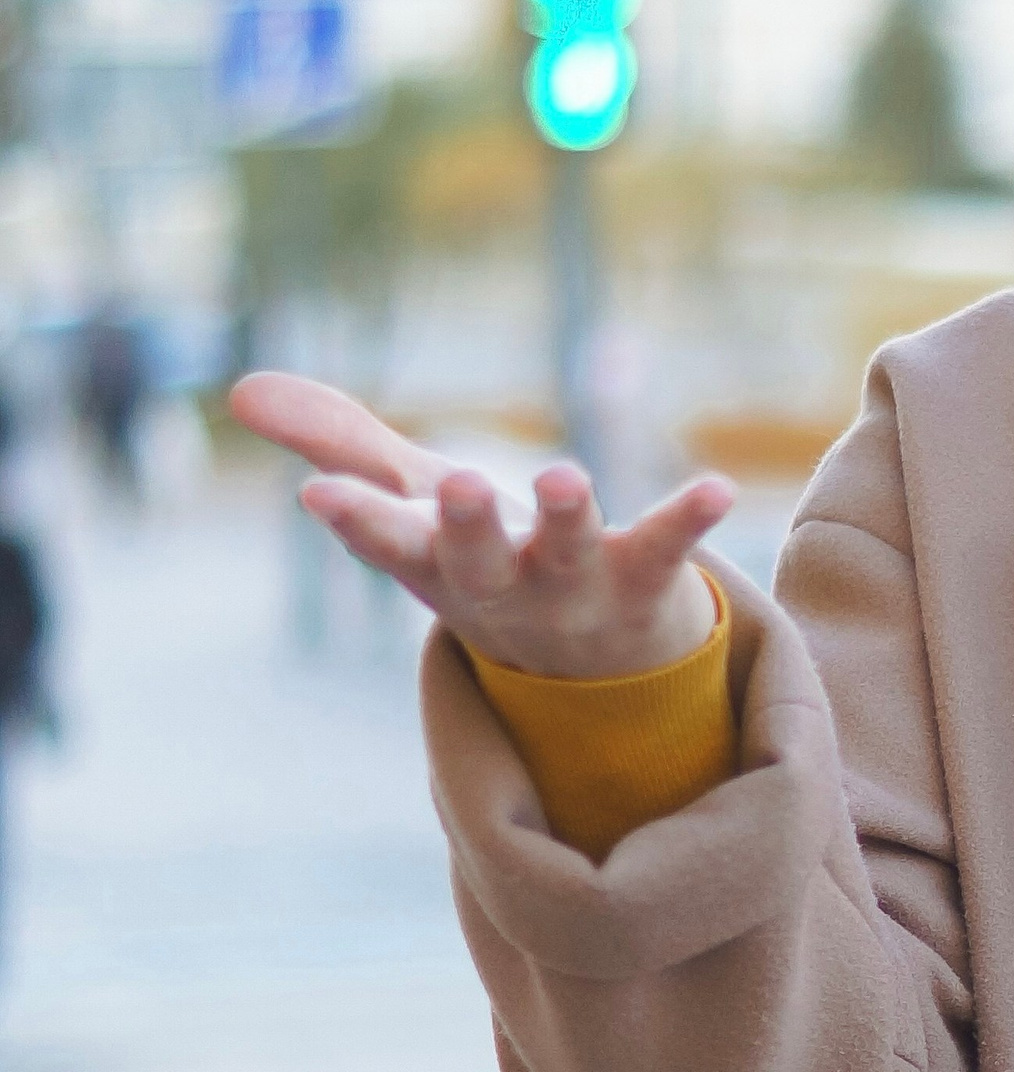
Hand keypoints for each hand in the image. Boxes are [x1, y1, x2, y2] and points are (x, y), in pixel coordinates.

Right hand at [229, 371, 735, 680]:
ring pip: (568, 556)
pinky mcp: (645, 584)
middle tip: (455, 482)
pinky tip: (715, 487)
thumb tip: (240, 389)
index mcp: (439, 566)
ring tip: (563, 476)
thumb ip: (340, 445)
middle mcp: (504, 586)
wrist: (597, 681)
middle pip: (477, 560)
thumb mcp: (413, 508)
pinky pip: (667, 550)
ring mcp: (576, 592)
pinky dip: (687, 520)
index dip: (358, 520)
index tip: (320, 497)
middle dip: (464, 524)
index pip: (391, 543)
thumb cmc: (490, 571)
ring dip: (565, 517)